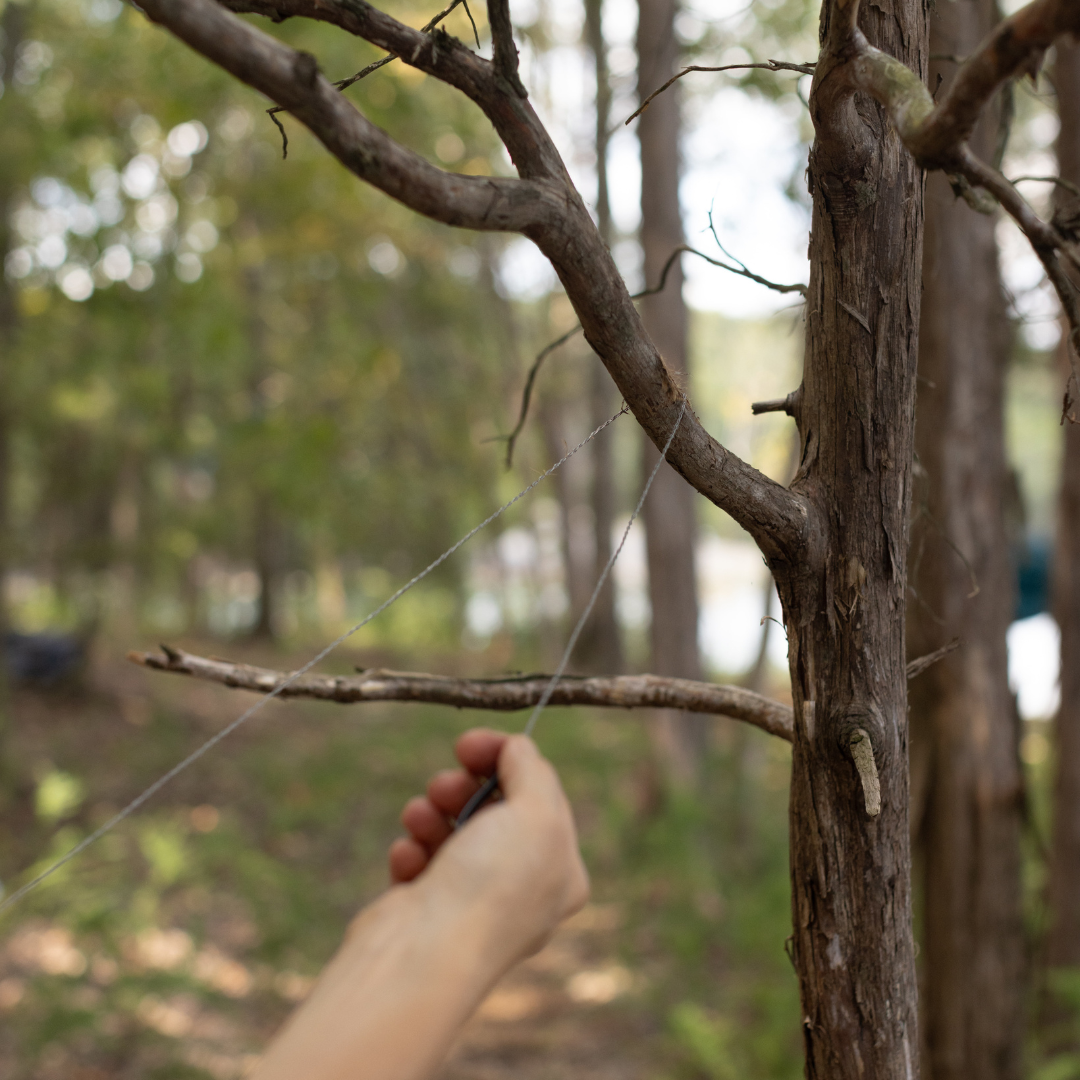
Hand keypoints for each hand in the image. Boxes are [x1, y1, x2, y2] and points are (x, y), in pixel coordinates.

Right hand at [388, 729, 589, 965]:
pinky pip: (421, 858)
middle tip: (443, 784)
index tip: (468, 742)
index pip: (540, 794)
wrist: (422, 956)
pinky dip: (412, 848)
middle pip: (494, 809)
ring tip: (419, 818)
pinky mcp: (429, 908)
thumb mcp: (535, 812)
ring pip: (452, 828)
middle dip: (462, 787)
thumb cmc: (489, 886)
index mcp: (562, 871)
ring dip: (432, 812)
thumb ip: (530, 768)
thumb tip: (517, 747)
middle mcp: (524, 888)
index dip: (505, 758)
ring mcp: (474, 900)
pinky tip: (408, 856)